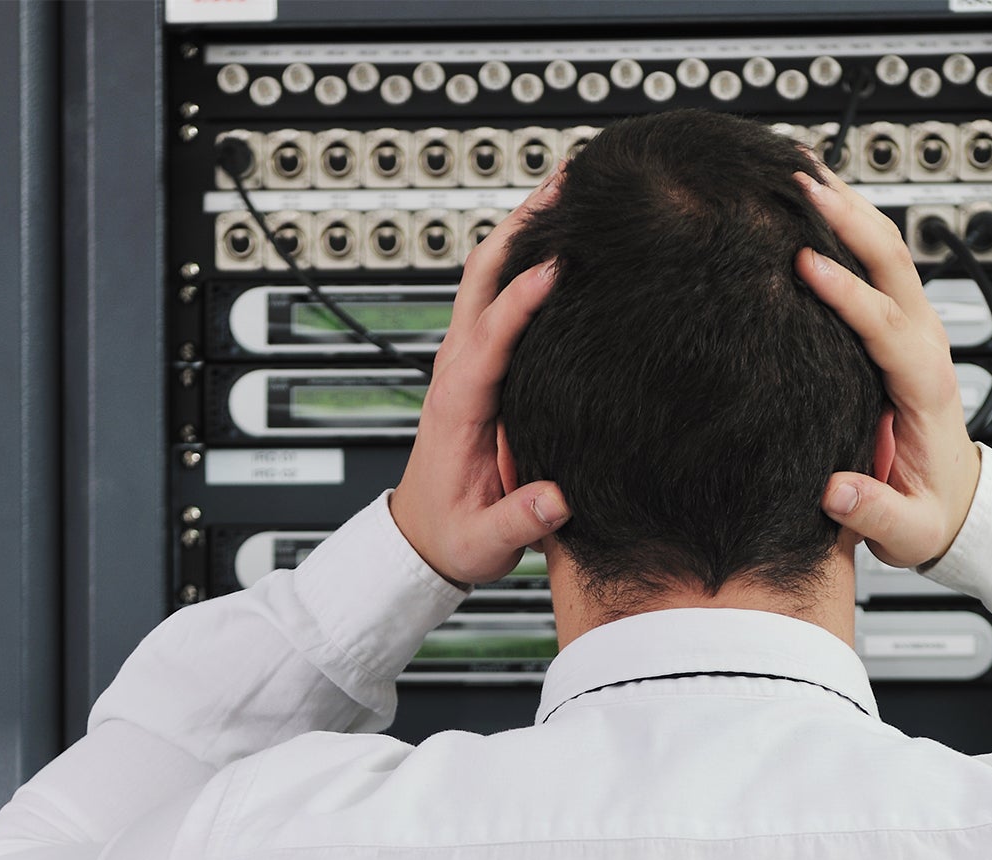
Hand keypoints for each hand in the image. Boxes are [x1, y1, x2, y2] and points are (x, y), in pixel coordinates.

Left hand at [389, 170, 568, 585]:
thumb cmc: (455, 534)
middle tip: (566, 186)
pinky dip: (521, 254)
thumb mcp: (486, 541)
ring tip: (567, 188)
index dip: (521, 300)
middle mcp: (456, 369)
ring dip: (521, 228)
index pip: (489, 337)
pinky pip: (496, 293)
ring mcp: (464, 358)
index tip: (557, 267)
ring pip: (486, 275)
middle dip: (520, 228)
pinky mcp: (477, 359)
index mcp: (459, 404)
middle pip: (481, 278)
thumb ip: (520, 519)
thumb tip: (558, 499)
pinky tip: (555, 235)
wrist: (423, 536)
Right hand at [794, 168, 980, 567]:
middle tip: (798, 183)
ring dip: (846, 204)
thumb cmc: (929, 511)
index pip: (890, 327)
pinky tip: (810, 195)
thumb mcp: (908, 532)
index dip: (850, 294)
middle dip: (849, 219)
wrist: (957, 501)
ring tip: (795, 166)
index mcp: (927, 390)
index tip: (807, 264)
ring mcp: (912, 326)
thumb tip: (835, 489)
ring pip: (885, 248)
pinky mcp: (895, 321)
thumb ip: (875, 512)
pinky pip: (874, 258)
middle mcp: (923, 345)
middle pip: (894, 264)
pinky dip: (845, 219)